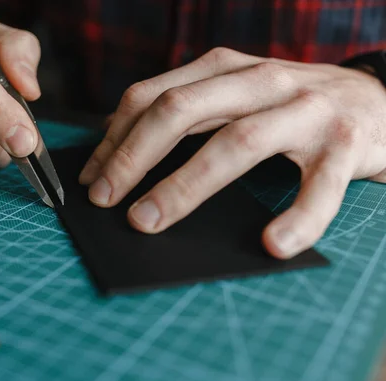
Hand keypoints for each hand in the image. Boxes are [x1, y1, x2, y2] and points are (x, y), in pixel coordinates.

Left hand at [79, 47, 385, 258]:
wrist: (376, 100)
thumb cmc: (290, 105)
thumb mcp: (232, 95)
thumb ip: (185, 113)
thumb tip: (117, 147)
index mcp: (225, 69)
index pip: (153, 96)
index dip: (114, 137)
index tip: (89, 177)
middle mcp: (260, 81)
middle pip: (181, 111)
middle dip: (133, 157)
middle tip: (104, 200)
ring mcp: (304, 110)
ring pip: (236, 143)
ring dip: (185, 186)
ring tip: (149, 221)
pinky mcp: (347, 144)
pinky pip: (320, 186)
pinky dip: (297, 217)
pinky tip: (273, 243)